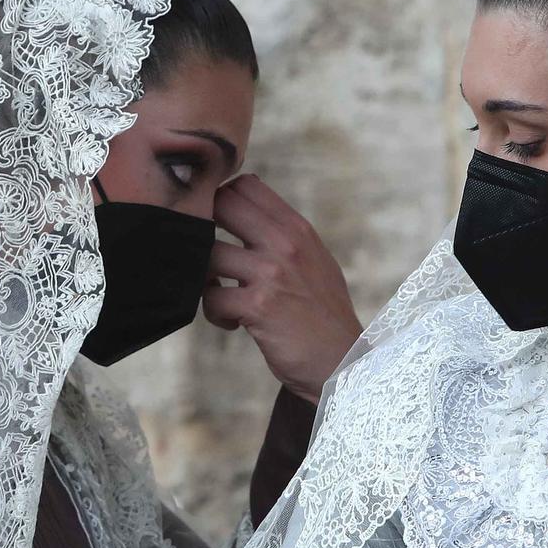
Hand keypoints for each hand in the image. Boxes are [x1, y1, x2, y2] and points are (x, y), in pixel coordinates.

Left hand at [204, 175, 361, 401]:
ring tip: (220, 295)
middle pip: (222, 205)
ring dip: (204, 277)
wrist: (342, 361)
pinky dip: (214, 313)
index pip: (246, 185)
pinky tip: (232, 322)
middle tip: (210, 257)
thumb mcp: (313, 260)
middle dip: (204, 228)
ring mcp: (272, 273)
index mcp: (297, 229)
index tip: (217, 226)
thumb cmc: (321, 312)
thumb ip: (282, 234)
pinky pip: (211, 298)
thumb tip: (242, 206)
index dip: (221, 200)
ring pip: (208, 252)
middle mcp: (286, 244)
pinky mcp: (259, 306)